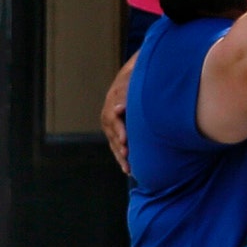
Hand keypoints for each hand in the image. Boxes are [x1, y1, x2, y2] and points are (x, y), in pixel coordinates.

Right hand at [101, 62, 133, 176]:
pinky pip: (116, 146)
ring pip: (114, 142)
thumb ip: (125, 92)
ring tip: (128, 168)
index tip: (124, 140)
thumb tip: (119, 108)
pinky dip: (121, 158)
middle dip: (119, 145)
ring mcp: (111, 124)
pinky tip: (128, 169)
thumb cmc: (136, 78)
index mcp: (113, 100)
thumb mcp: (132, 79)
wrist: (133, 76)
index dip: (119, 129)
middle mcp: (110, 113)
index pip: (113, 117)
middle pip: (112, 133)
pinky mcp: (115, 132)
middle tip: (126, 155)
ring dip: (120, 156)